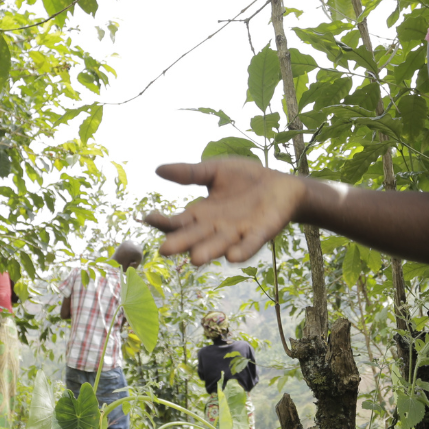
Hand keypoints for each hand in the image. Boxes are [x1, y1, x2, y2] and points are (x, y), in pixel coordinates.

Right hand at [145, 158, 304, 263]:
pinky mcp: (259, 233)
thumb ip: (190, 172)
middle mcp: (215, 228)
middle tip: (164, 250)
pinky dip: (242, 250)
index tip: (148, 217)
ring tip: (195, 259)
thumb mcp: (214, 171)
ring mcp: (237, 233)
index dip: (163, 222)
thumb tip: (157, 170)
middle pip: (195, 237)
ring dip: (208, 252)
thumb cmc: (245, 179)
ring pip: (219, 245)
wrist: (280, 184)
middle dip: (181, 243)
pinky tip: (233, 256)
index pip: (178, 222)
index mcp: (202, 214)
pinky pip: (249, 244)